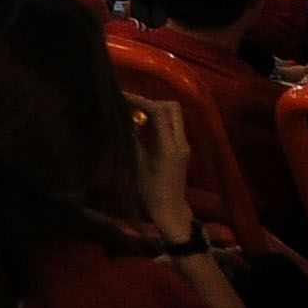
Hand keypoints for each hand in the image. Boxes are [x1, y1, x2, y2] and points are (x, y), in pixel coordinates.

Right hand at [126, 95, 198, 237]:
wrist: (171, 209)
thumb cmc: (151, 193)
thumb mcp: (138, 167)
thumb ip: (133, 142)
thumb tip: (123, 122)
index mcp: (170, 147)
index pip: (160, 113)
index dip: (142, 102)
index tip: (124, 98)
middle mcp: (181, 142)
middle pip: (172, 108)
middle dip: (151, 102)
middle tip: (131, 105)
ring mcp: (184, 144)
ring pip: (174, 115)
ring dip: (156, 110)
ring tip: (135, 113)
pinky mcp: (182, 147)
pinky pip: (173, 125)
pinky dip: (159, 120)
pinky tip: (143, 125)